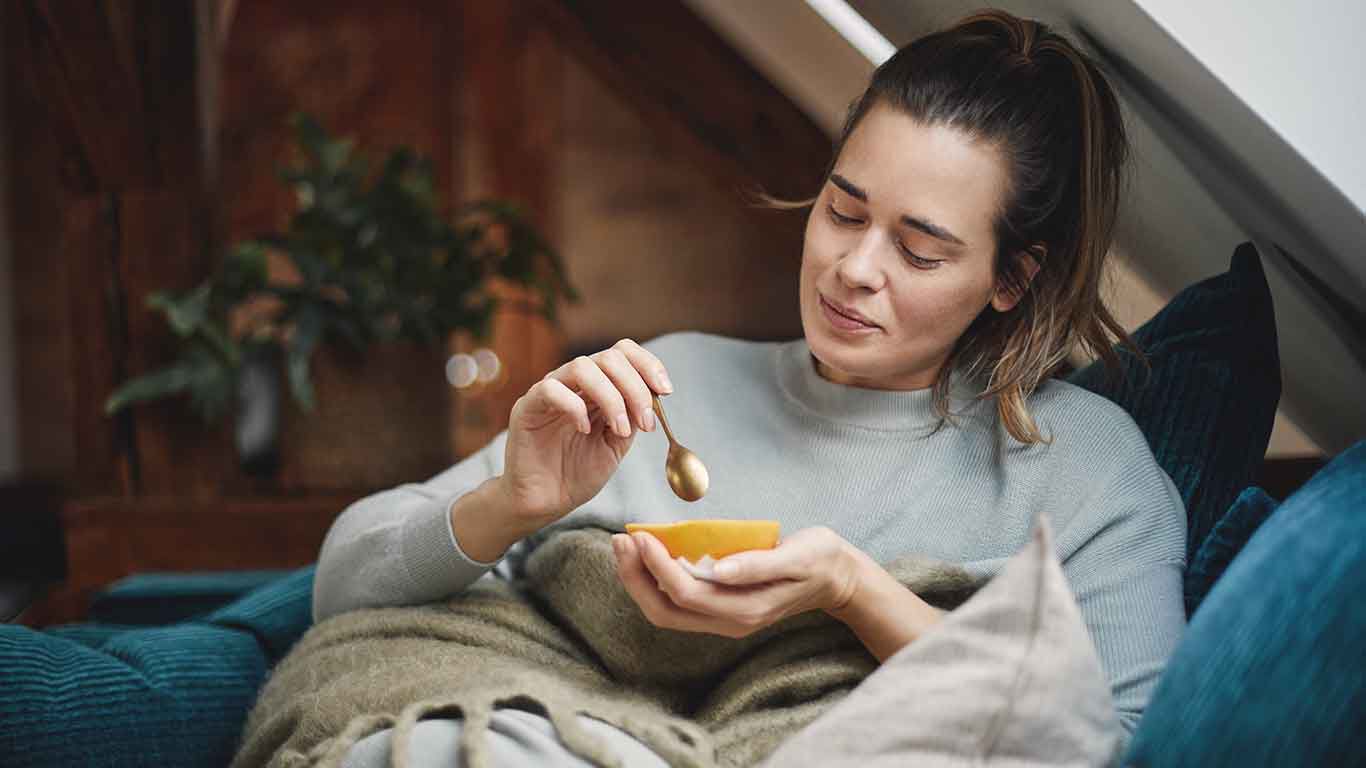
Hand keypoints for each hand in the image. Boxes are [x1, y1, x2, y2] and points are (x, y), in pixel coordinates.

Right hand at [499, 339, 672, 530]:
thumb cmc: (577, 472)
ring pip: (582, 366)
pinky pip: (551, 389)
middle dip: (636, 388)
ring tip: (620, 430)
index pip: (623, 353)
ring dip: (611, 397)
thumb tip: (653, 397)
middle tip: (645, 423)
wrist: (546, 502)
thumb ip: (632, 417)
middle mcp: (573, 382)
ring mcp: (549, 391)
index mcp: (596, 386)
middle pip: (609, 357)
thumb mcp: (616, 444)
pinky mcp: (527, 407)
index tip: (665, 392)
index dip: (648, 365)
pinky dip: (575, 406)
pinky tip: (584, 430)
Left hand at [611, 526, 862, 638]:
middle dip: (635, 577)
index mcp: (744, 609)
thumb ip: (758, 564)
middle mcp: (729, 620)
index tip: (639, 535)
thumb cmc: (818, 560)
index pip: (684, 593)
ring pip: (665, 610)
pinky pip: (676, 602)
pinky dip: (654, 580)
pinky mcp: (720, 608)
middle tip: (621, 540)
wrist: (837, 579)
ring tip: (626, 546)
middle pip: (664, 610)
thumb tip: (719, 568)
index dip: (655, 566)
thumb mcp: (797, 557)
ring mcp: (723, 618)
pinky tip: (648, 556)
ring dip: (639, 580)